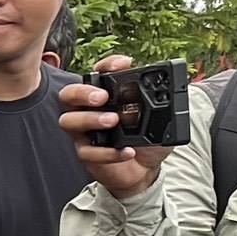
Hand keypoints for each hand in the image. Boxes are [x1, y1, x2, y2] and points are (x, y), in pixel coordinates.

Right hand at [58, 54, 174, 198]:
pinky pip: (87, 151)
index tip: (124, 65)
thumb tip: (167, 94)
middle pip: (69, 95)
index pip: (98, 74)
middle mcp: (90, 111)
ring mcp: (85, 133)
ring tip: (112, 121)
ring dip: (89, 119)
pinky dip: (107, 152)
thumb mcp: (160, 118)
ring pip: (68, 121)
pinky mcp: (87, 154)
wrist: (146, 170)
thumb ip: (161, 104)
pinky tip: (127, 151)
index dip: (106, 65)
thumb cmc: (148, 140)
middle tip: (102, 97)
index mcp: (106, 96)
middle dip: (82, 92)